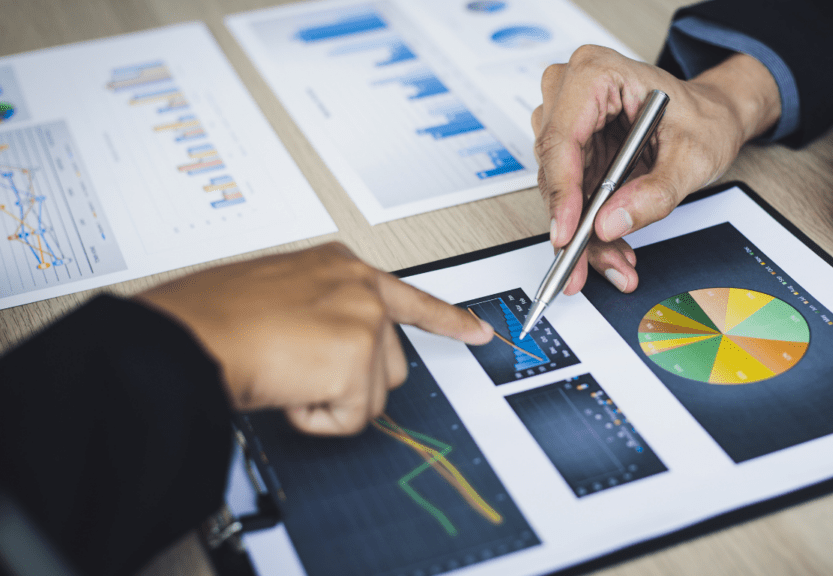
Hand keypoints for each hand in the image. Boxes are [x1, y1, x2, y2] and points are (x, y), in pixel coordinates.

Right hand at [135, 243, 492, 434]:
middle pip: (389, 364)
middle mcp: (358, 287)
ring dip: (328, 400)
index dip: (447, 319)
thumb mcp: (274, 295)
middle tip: (298, 370)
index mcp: (337, 267)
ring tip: (283, 373)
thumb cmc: (209, 318)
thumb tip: (324, 349)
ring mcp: (363, 320)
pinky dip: (314, 419)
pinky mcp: (357, 359)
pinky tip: (285, 389)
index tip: (478, 331)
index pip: (408, 297)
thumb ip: (315, 311)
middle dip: (350, 382)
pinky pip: (349, 420)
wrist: (186, 336)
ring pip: (371, 395)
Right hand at [532, 46, 780, 293]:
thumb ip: (655, 192)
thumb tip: (611, 223)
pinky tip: (612, 250)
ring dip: (582, 234)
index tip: (567, 234)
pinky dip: (589, 228)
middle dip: (573, 224)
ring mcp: (569, 122)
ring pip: (558, 191)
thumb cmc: (704, 118)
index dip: (561, 191)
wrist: (713, 118)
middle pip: (555, 169)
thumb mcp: (693, 156)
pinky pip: (570, 197)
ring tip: (615, 262)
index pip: (562, 137)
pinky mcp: (573, 151)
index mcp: (598, 73)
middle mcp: (573, 93)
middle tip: (584, 267)